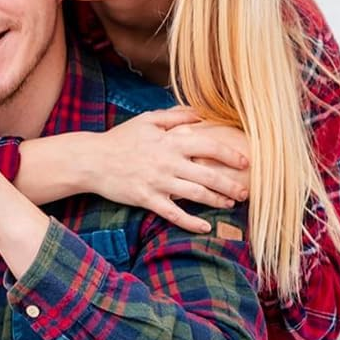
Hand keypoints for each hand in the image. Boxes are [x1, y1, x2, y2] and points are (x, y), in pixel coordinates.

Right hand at [91, 109, 250, 232]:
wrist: (92, 160)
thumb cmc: (121, 138)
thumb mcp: (147, 120)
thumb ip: (175, 115)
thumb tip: (199, 112)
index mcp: (170, 142)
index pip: (209, 147)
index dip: (230, 155)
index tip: (246, 162)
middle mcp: (168, 162)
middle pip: (208, 175)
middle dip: (231, 185)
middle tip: (246, 191)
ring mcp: (158, 182)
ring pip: (196, 195)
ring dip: (217, 201)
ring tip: (231, 204)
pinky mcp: (147, 199)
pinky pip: (174, 214)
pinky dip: (191, 222)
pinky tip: (205, 227)